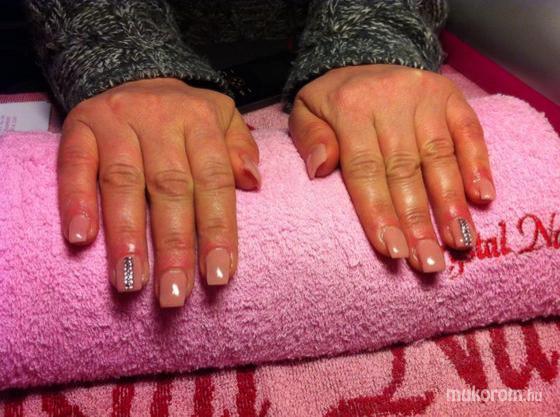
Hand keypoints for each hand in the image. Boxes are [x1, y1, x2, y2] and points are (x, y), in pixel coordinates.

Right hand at [58, 78, 260, 305]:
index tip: (219, 276)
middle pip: (170, 188)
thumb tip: (252, 181)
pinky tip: (81, 239)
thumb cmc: (184, 113)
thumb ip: (240, 148)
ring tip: (131, 283)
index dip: (217, 230)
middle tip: (175, 295)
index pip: (214, 181)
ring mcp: (117, 123)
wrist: (132, 73)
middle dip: (175, 246)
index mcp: (200, 121)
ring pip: (123, 182)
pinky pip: (75, 165)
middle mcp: (160, 120)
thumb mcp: (223, 117)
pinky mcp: (79, 127)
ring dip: (126, 236)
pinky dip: (76, 202)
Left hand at [289, 64, 494, 272]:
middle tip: (428, 262)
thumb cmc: (333, 99)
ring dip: (450, 203)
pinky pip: (469, 131)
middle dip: (417, 221)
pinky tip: (483, 198)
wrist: (365, 54)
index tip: (393, 250)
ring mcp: (424, 98)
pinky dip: (478, 164)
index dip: (379, 212)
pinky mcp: (450, 96)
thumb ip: (309, 139)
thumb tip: (319, 169)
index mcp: (350, 108)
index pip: (365, 169)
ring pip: (439, 156)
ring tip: (458, 243)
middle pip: (404, 170)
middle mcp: (390, 101)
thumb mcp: (305, 111)